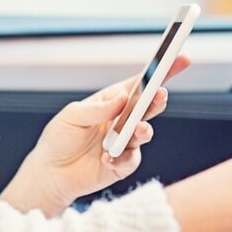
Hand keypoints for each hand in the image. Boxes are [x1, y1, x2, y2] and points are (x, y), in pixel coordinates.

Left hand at [0, 55, 190, 215]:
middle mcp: (122, 120)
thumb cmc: (59, 139)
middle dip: (157, 99)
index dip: (162, 70)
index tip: (181, 58)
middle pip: (149, 106)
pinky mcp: (122, 164)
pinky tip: (106, 158)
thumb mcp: (71, 116)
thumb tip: (122, 98)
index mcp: (113, 101)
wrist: (50, 173)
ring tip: (138, 130)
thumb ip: (97, 109)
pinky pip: (130, 160)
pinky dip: (121, 158)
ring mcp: (124, 142)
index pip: (141, 83)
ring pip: (144, 133)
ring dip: (143, 131)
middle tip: (160, 95)